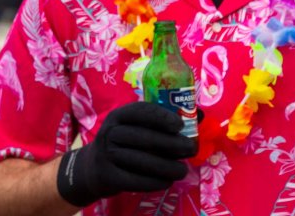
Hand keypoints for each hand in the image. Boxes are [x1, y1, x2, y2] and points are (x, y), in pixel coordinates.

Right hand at [56, 101, 196, 206]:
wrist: (93, 168)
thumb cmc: (123, 143)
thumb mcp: (134, 128)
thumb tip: (200, 115)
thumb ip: (163, 122)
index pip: (139, 111)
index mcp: (118, 116)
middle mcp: (110, 133)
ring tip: (183, 170)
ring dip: (166, 166)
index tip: (180, 124)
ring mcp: (107, 155)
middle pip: (143, 137)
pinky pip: (136, 181)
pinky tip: (167, 181)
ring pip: (141, 161)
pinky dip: (155, 182)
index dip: (160, 116)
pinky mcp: (109, 176)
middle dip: (171, 143)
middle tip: (191, 149)